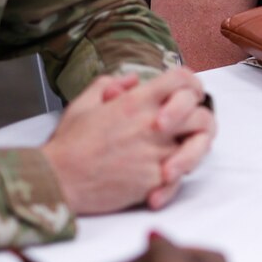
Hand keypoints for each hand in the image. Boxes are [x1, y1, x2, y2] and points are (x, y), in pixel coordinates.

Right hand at [42, 67, 215, 214]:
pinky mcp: (155, 180)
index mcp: (137, 102)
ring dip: (194, 151)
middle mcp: (153, 124)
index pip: (182, 79)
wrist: (59, 180)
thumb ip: (110, 85)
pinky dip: (174, 181)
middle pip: (202, 115)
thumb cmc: (69, 144)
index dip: (191, 84)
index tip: (189, 94)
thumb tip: (132, 80)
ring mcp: (157, 153)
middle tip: (188, 129)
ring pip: (199, 147)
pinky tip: (159, 182)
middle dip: (199, 120)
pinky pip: (180, 178)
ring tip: (178, 156)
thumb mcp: (84, 104)